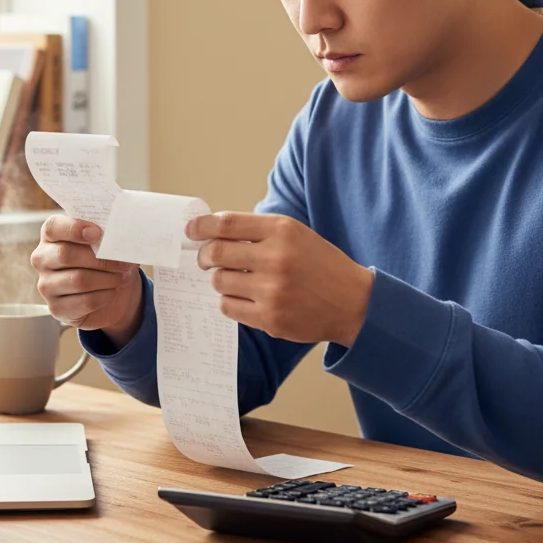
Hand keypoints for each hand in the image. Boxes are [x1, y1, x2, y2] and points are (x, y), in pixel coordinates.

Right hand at [30, 216, 143, 347]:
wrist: (111, 292)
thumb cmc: (106, 259)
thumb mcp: (107, 242)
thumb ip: (109, 234)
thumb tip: (121, 235)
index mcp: (52, 235)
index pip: (54, 227)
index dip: (74, 228)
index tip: (98, 233)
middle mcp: (43, 259)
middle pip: (66, 255)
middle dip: (100, 259)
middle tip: (124, 262)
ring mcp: (46, 285)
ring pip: (78, 280)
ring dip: (107, 278)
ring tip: (122, 277)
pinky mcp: (56, 308)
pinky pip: (85, 301)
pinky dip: (105, 296)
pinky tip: (112, 291)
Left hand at [187, 212, 372, 347]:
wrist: (352, 302)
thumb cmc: (319, 264)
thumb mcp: (295, 234)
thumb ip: (257, 231)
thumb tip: (212, 232)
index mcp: (282, 231)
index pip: (227, 224)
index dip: (201, 226)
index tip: (190, 230)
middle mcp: (276, 259)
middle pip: (216, 253)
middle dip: (204, 256)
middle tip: (205, 258)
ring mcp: (272, 291)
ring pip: (219, 282)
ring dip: (220, 279)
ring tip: (235, 279)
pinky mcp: (270, 319)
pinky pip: (229, 307)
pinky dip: (230, 301)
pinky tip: (244, 297)